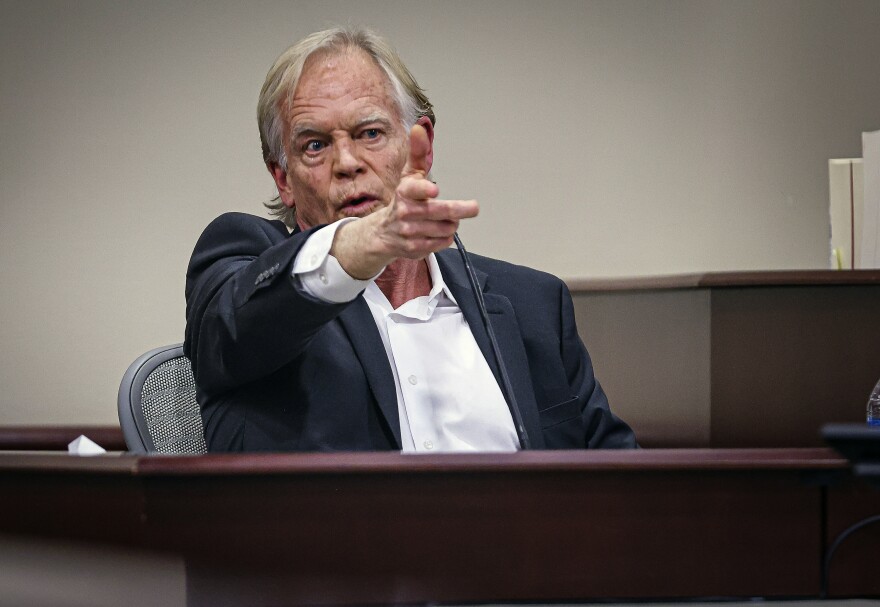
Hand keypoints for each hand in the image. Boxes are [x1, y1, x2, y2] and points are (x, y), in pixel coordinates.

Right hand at [332, 124, 478, 278]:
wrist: (383, 232)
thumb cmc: (404, 197)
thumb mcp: (409, 174)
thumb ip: (418, 152)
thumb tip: (419, 127)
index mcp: (404, 190)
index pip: (415, 189)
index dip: (424, 189)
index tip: (434, 190)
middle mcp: (405, 211)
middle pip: (440, 211)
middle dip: (460, 209)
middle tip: (473, 207)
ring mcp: (409, 232)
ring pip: (445, 228)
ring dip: (452, 223)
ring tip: (447, 219)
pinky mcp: (414, 248)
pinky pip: (442, 242)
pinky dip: (446, 237)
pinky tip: (439, 232)